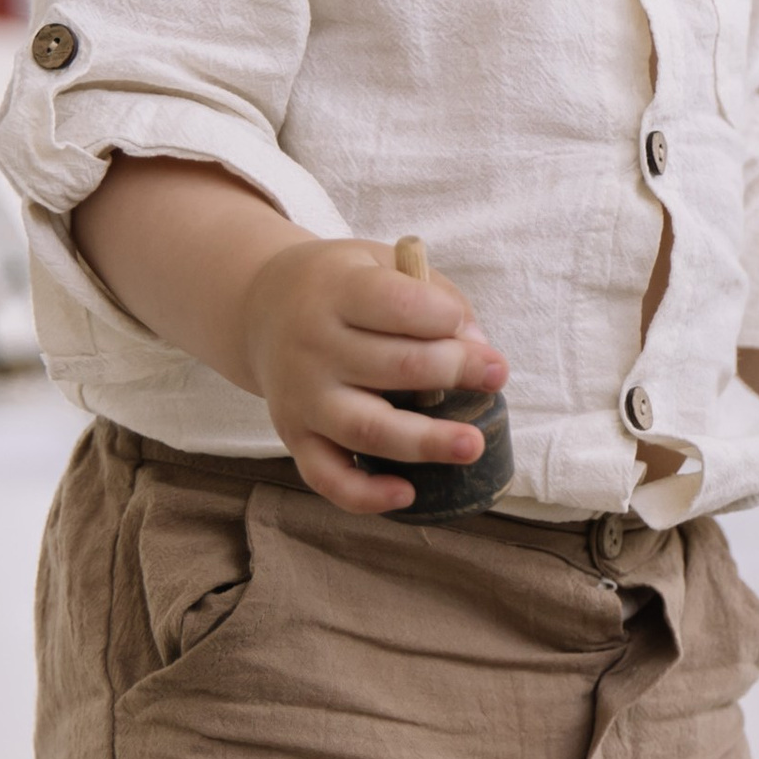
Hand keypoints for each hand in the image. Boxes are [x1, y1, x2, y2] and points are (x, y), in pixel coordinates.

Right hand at [238, 235, 507, 515]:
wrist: (262, 309)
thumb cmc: (344, 287)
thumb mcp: (382, 264)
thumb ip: (434, 298)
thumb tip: (479, 352)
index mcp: (337, 292)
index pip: (398, 305)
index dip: (445, 318)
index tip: (469, 329)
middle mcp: (313, 347)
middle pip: (393, 367)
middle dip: (454, 372)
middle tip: (496, 375)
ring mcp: (302, 397)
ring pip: (367, 429)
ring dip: (424, 442)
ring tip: (471, 445)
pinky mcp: (294, 437)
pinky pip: (327, 477)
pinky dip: (365, 494)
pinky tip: (407, 494)